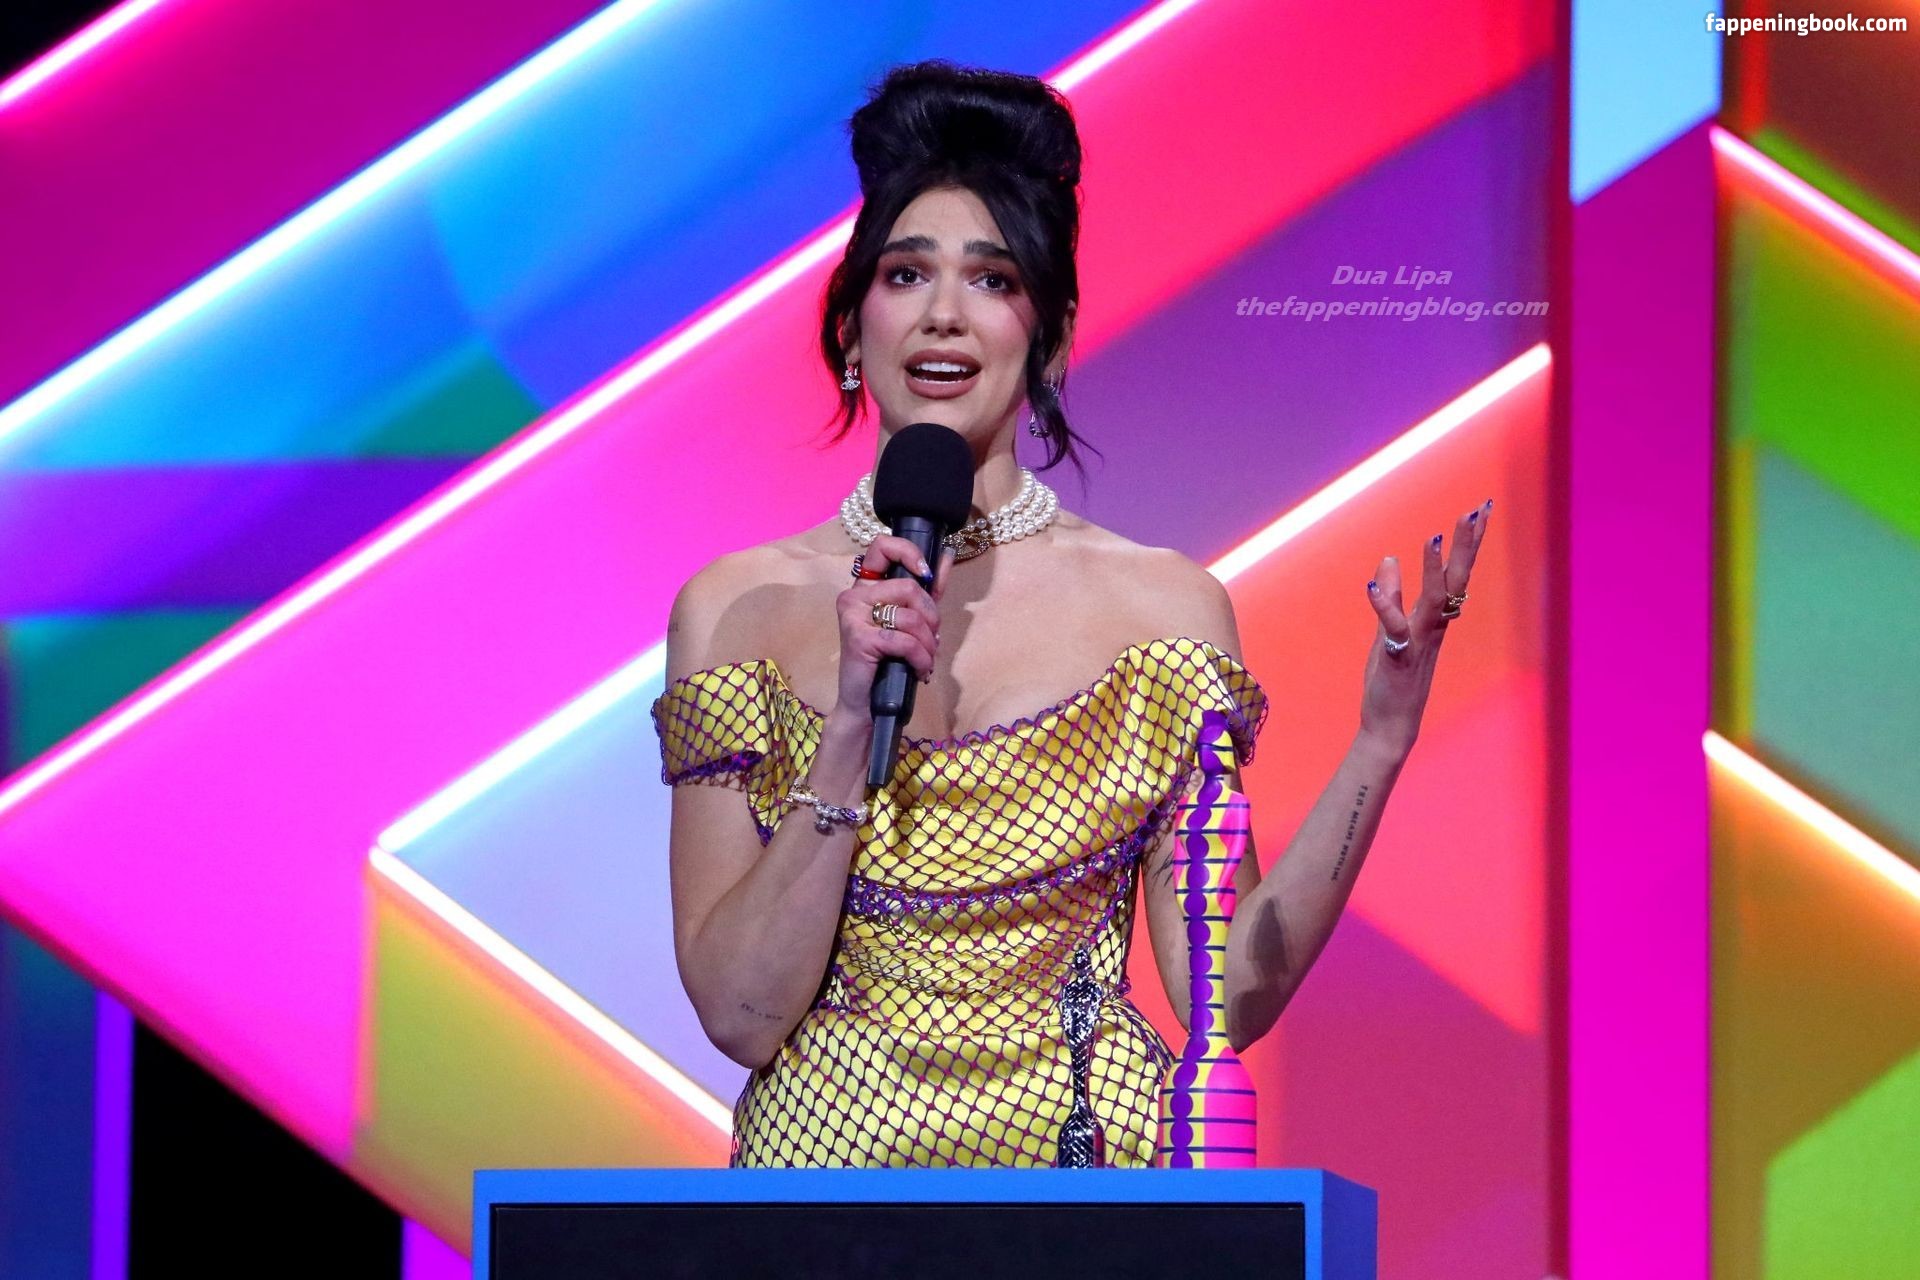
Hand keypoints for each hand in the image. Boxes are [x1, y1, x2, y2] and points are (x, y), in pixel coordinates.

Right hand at [833, 536, 956, 717]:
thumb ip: (928, 590)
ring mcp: (852, 615)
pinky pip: (904, 640)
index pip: (882, 546)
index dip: (909, 553)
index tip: (926, 575)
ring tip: (926, 659)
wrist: (865, 703)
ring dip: (928, 643)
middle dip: (931, 616)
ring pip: (910, 616)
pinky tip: (920, 670)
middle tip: (931, 638)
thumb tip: (947, 554)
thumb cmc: (887, 662)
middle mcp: (854, 596)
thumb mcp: (912, 622)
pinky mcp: (858, 637)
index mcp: (865, 587)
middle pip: (909, 587)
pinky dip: (921, 658)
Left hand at [1359, 498, 1491, 757]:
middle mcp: (1433, 628)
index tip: (1479, 510)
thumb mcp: (1388, 631)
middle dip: (1466, 546)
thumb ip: (1391, 597)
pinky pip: (1394, 630)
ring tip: (1435, 538)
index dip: (1467, 544)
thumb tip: (1390, 560)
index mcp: (1433, 620)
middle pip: (1456, 581)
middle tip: (1479, 510)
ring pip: (1434, 602)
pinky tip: (1374, 585)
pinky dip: (1385, 607)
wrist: (1389, 724)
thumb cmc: (1392, 680)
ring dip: (1435, 570)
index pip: (1455, 575)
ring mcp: (1418, 643)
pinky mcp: (1398, 659)